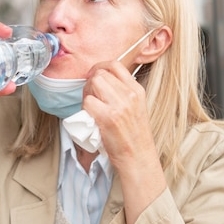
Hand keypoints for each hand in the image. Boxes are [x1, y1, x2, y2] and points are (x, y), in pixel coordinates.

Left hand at [82, 60, 165, 223]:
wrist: (138, 157)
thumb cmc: (133, 135)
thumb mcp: (135, 107)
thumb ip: (121, 92)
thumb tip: (99, 80)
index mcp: (137, 90)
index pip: (115, 65)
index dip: (99, 68)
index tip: (94, 77)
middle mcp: (129, 94)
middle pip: (100, 73)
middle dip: (90, 82)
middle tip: (91, 96)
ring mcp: (119, 105)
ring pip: (93, 84)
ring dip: (87, 94)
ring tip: (91, 107)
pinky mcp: (108, 117)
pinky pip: (88, 102)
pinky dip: (85, 108)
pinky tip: (91, 118)